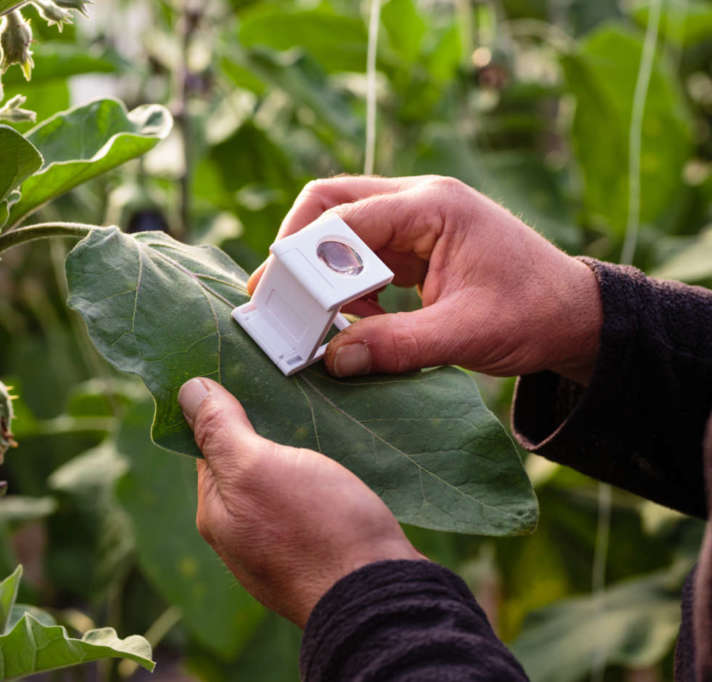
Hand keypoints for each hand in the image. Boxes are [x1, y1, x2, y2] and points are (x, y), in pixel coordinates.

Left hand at [178, 377, 424, 627]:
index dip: (228, 410)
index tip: (252, 375)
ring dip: (299, 455)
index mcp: (217, 513)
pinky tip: (343, 462)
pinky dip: (321, 480)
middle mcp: (242, 534)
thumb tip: (186, 392)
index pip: (210, 447)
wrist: (381, 599)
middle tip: (295, 392)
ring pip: (283, 484)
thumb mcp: (257, 467)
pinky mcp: (320, 554)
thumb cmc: (315, 530)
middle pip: (247, 466)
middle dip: (267, 431)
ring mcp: (281, 549)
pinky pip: (311, 505)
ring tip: (324, 419)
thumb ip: (220, 431)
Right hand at [250, 176, 601, 383]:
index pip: (345, 217)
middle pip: (330, 204)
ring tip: (321, 319)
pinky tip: (357, 321)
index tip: (277, 299)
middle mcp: (418, 201)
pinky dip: (346, 287)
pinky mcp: (414, 246)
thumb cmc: (533, 315)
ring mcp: (415, 221)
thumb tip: (333, 360)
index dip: (303, 258)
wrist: (576, 316)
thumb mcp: (465, 334)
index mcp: (432, 206)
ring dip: (321, 272)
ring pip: (339, 229)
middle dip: (296, 250)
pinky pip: (360, 256)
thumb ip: (397, 346)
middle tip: (272, 296)